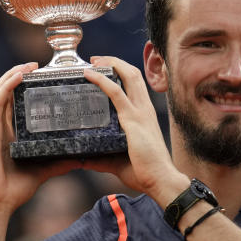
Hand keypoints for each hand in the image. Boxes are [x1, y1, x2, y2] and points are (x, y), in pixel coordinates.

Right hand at [0, 63, 81, 240]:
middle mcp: (1, 126)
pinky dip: (6, 85)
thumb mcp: (43, 170)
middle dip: (20, 74)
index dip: (26, 87)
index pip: (17, 103)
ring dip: (13, 74)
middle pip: (8, 92)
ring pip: (0, 91)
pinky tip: (18, 75)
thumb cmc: (14, 189)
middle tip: (38, 65)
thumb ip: (59, 161)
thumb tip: (81, 157)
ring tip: (29, 64)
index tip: (42, 77)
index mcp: (12, 132)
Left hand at [82, 57, 188, 206]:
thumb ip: (99, 158)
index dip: (121, 71)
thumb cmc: (144, 172)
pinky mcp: (133, 120)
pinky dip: (102, 80)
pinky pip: (117, 93)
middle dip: (115, 61)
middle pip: (133, 73)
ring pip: (129, 76)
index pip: (135, 84)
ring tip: (94, 61)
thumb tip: (80, 159)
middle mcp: (145, 109)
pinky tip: (90, 74)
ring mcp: (140, 113)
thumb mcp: (117, 160)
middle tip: (96, 59)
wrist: (160, 180)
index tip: (104, 67)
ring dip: (111, 64)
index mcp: (144, 114)